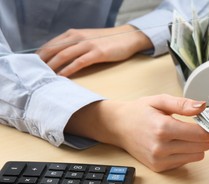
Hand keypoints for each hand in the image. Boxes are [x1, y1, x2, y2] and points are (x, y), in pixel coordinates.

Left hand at [36, 25, 152, 76]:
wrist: (128, 37)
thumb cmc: (107, 41)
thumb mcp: (87, 40)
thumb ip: (74, 46)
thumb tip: (61, 59)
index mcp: (73, 34)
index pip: (51, 44)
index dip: (40, 56)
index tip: (32, 67)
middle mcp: (77, 37)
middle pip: (54, 50)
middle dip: (42, 63)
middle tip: (34, 75)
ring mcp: (88, 45)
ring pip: (64, 55)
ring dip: (52, 67)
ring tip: (44, 78)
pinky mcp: (97, 53)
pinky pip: (79, 62)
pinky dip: (69, 70)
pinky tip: (62, 77)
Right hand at [65, 94, 208, 171]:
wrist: (118, 127)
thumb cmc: (139, 112)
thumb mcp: (160, 101)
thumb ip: (182, 104)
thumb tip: (202, 106)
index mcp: (163, 128)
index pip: (200, 134)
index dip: (208, 128)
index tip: (207, 122)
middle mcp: (161, 147)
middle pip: (202, 147)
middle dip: (205, 137)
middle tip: (198, 127)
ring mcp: (160, 160)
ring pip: (196, 156)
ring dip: (196, 146)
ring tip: (185, 135)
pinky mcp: (159, 167)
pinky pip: (185, 162)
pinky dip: (186, 153)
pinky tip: (176, 143)